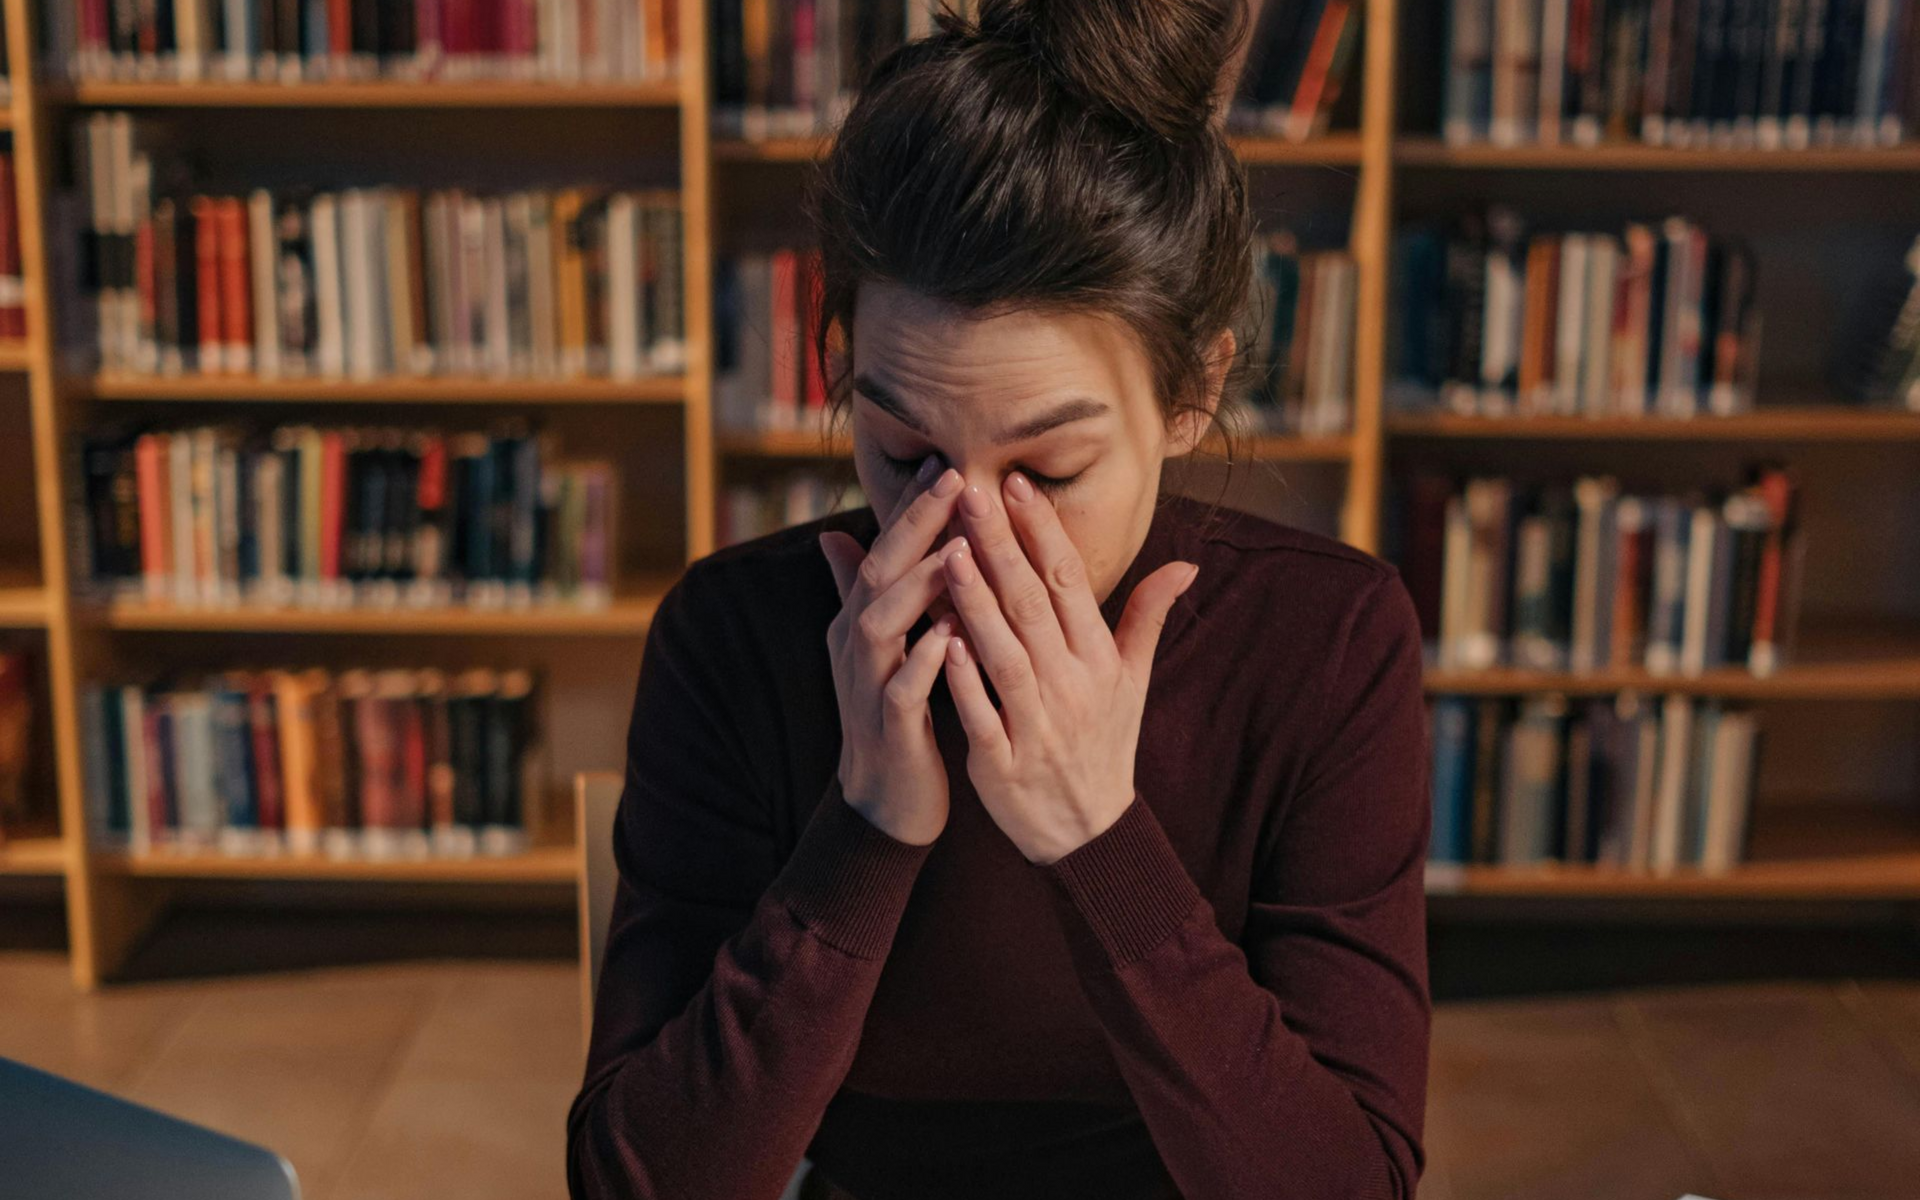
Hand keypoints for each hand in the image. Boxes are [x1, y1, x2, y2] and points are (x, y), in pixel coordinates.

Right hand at [817, 456, 968, 845]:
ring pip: (882, 625)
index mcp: (859, 621)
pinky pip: (901, 690)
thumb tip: (832, 533)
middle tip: (953, 480)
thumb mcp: (876, 646)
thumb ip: (859, 591)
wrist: (884, 801)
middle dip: (914, 526)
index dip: (913, 508)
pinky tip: (953, 636)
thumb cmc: (893, 714)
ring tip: (956, 549)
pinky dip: (925, 661)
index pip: (883, 551)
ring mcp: (867, 686)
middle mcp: (855, 645)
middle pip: (877, 573)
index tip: (949, 463)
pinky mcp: (888, 729)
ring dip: (917, 586)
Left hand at [939, 474, 1197, 864]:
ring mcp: (1039, 727)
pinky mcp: (1004, 765)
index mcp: (1100, 661)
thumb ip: (1149, 617)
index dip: (1043, 532)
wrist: (1089, 833)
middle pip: (1034, 607)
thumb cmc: (1104, 745)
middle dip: (1002, 548)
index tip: (1015, 483)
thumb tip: (1186, 564)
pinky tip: (939, 642)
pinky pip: (982, 717)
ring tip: (948, 554)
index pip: (1070, 583)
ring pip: (1005, 655)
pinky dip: (963, 681)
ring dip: (977, 604)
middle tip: (971, 493)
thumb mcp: (1133, 682)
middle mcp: (1072, 688)